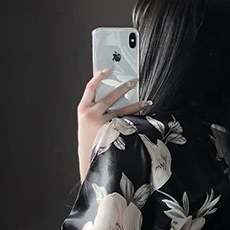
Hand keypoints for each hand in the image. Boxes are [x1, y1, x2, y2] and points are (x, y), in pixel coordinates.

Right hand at [77, 67, 150, 181]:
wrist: (89, 160)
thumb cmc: (89, 139)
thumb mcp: (86, 121)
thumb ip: (94, 108)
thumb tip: (111, 94)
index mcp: (83, 109)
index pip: (91, 87)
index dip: (100, 75)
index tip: (109, 69)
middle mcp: (92, 115)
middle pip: (110, 96)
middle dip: (124, 87)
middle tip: (134, 81)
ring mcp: (103, 124)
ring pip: (122, 110)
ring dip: (136, 104)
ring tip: (145, 101)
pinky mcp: (112, 133)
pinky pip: (126, 122)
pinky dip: (135, 119)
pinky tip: (143, 117)